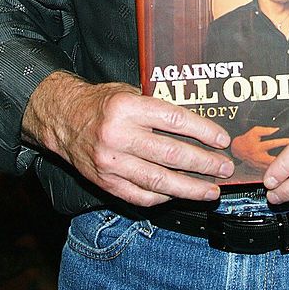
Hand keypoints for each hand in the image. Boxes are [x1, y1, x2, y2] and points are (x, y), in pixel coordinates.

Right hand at [22, 71, 234, 206]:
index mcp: (127, 108)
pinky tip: (180, 194)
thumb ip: (158, 107)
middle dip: (204, 163)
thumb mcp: (130, 92)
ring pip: (159, 181)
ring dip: (190, 188)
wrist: (63, 119)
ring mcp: (110, 163)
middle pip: (171, 154)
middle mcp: (118, 136)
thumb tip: (198, 123)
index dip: (203, 131)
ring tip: (211, 190)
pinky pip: (141, 196)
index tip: (222, 140)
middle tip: (224, 168)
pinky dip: (164, 197)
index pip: (174, 120)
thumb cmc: (103, 103)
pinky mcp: (106, 183)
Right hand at [231, 125, 288, 169]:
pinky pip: (272, 172)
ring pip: (273, 168)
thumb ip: (267, 130)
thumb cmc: (247, 139)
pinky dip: (280, 172)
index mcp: (258, 147)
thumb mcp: (255, 131)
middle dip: (284, 158)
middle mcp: (259, 158)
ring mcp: (260, 166)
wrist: (237, 150)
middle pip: (274, 160)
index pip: (272, 144)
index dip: (282, 141)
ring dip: (283, 166)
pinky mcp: (261, 171)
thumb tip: (278, 129)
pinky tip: (288, 169)